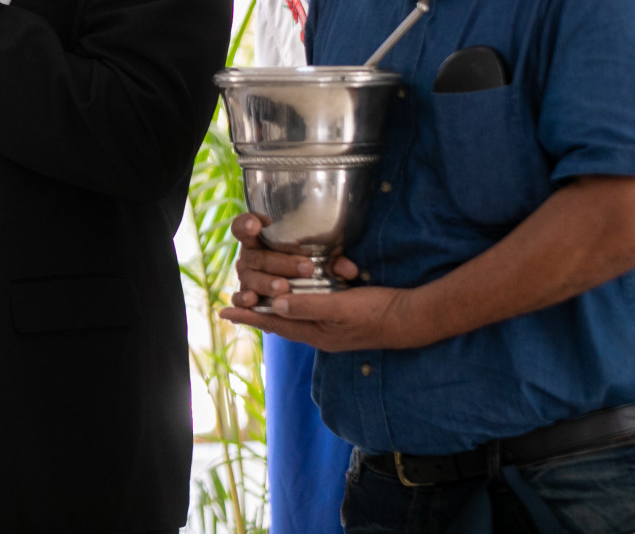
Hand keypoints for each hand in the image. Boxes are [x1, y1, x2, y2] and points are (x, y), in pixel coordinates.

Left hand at [220, 283, 426, 351]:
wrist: (411, 319)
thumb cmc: (376, 312)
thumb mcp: (341, 307)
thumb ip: (309, 307)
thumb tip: (275, 307)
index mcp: (316, 334)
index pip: (273, 324)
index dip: (248, 317)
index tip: (223, 312)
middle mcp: (319, 334)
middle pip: (280, 323)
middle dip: (256, 314)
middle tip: (233, 305)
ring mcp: (331, 328)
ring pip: (295, 317)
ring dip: (275, 309)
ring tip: (254, 303)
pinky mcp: (342, 319)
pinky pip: (313, 311)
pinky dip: (298, 303)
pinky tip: (293, 299)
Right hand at [225, 212, 358, 307]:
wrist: (292, 290)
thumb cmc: (304, 265)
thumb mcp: (321, 261)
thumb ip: (334, 262)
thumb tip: (349, 270)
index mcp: (260, 239)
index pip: (244, 226)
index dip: (248, 223)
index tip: (262, 223)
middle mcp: (249, 256)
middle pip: (258, 256)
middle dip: (281, 262)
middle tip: (306, 268)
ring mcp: (246, 277)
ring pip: (251, 278)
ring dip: (267, 282)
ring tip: (284, 287)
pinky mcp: (245, 296)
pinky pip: (239, 298)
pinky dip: (243, 300)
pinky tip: (252, 301)